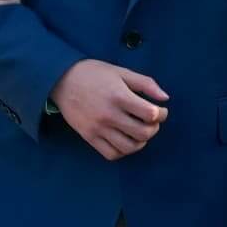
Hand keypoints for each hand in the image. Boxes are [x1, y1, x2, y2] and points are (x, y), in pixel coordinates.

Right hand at [49, 60, 167, 159]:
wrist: (61, 80)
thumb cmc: (93, 73)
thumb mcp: (120, 72)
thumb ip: (145, 83)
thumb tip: (165, 98)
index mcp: (119, 96)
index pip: (150, 114)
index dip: (161, 114)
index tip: (160, 110)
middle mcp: (109, 115)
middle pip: (143, 133)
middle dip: (154, 128)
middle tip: (151, 121)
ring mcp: (98, 128)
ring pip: (129, 147)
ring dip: (141, 142)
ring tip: (140, 132)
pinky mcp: (89, 137)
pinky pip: (111, 154)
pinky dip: (123, 151)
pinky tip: (125, 140)